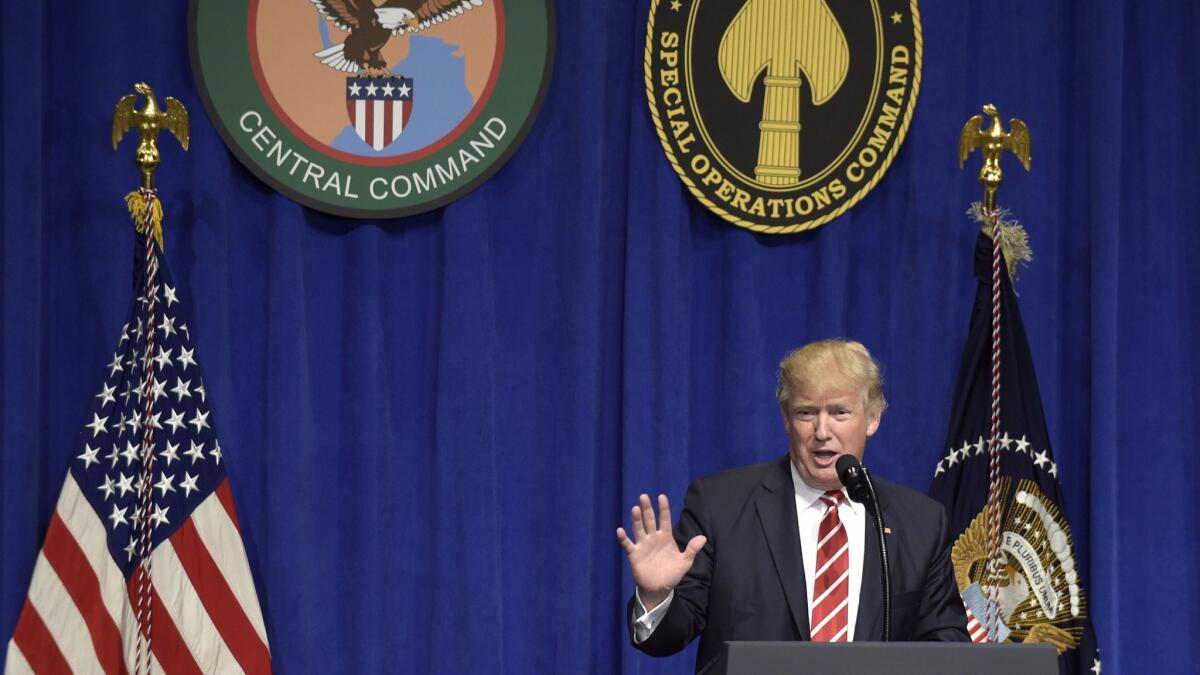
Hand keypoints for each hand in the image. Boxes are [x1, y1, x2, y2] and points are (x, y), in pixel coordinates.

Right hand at [616, 493, 706, 609]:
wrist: (659, 589)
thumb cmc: (672, 573)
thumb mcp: (685, 562)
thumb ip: (692, 549)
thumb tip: (703, 537)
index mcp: (665, 537)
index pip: (664, 519)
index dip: (663, 508)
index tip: (662, 496)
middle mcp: (653, 538)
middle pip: (649, 520)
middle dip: (647, 509)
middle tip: (644, 496)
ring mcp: (643, 545)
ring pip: (638, 529)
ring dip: (636, 519)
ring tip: (635, 509)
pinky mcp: (634, 554)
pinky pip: (628, 544)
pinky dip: (623, 538)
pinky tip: (620, 530)